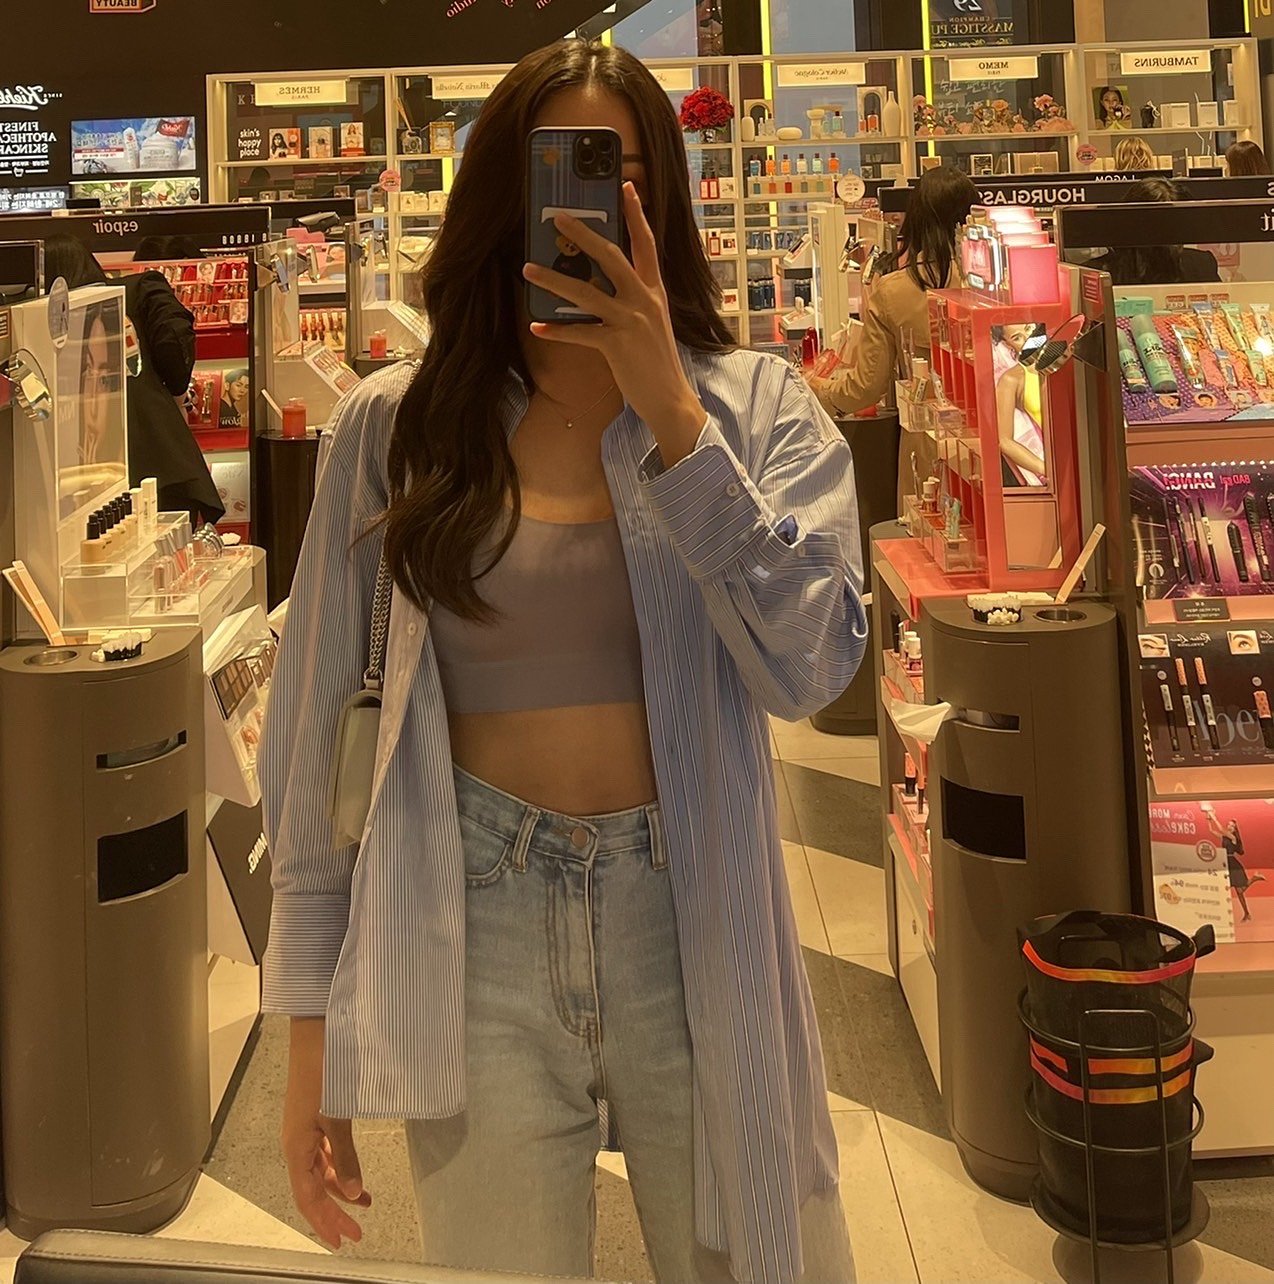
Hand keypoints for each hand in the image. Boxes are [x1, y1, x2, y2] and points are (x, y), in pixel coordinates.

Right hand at [282, 1019, 369, 1249]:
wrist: (316, 1031)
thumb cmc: (322, 1067)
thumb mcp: (336, 1115)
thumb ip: (345, 1154)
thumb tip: (354, 1190)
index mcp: (296, 1146)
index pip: (308, 1197)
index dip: (325, 1221)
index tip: (344, 1239)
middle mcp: (296, 1142)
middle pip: (312, 1190)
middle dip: (334, 1212)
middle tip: (356, 1232)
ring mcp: (304, 1130)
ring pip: (319, 1172)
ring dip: (339, 1189)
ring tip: (363, 1202)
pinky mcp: (313, 1117)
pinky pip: (323, 1153)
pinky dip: (338, 1166)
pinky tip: (351, 1172)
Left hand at [523, 182, 705, 466]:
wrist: (670, 398)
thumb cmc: (657, 363)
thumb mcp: (652, 324)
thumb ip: (635, 301)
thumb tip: (605, 285)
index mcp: (655, 291)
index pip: (646, 244)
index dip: (636, 214)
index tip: (627, 187)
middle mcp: (645, 300)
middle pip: (611, 257)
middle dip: (584, 235)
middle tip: (559, 218)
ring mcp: (631, 321)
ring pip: (586, 291)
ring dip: (553, 280)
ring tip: (528, 268)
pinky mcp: (617, 344)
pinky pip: (579, 333)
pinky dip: (556, 330)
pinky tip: (536, 326)